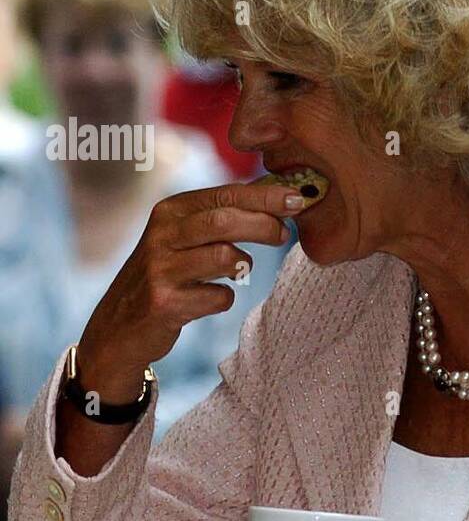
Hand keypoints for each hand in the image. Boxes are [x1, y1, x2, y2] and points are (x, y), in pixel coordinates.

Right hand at [75, 178, 305, 395]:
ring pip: (224, 256)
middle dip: (263, 225)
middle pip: (224, 221)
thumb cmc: (168, 275)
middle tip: (283, 234)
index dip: (265, 197)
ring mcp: (161, 269)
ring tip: (238, 270)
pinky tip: (212, 298)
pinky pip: (218, 297)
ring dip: (242, 264)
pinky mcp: (165, 303)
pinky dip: (225, 298)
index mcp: (170, 211)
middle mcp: (162, 235)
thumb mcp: (184, 237)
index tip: (296, 199)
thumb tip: (279, 202)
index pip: (225, 195)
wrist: (121, 325)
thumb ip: (221, 218)